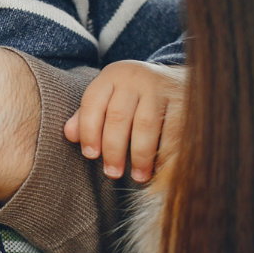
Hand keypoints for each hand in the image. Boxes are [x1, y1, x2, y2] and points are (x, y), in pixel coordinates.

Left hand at [64, 61, 185, 181]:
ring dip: (140, 155)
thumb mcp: (110, 98)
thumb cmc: (135, 96)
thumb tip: (69, 134)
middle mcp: (135, 77)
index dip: (89, 131)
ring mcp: (161, 87)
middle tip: (112, 172)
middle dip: (113, 149)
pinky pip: (172, 129)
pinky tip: (160, 167)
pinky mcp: (184, 99)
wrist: (177, 80)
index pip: (93, 102)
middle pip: (118, 116)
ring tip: (138, 176)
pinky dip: (165, 151)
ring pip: (146, 124)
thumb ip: (88, 116)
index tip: (90, 155)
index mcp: (112, 75)